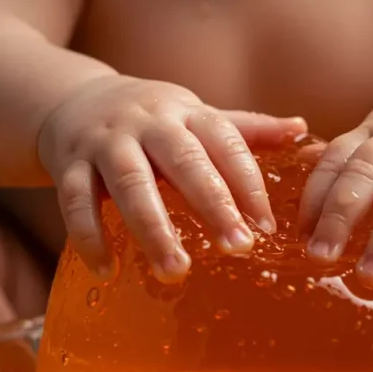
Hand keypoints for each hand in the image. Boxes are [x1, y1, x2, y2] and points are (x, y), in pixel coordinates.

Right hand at [37, 77, 305, 281]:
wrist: (71, 100)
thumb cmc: (152, 120)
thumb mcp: (196, 116)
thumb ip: (246, 130)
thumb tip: (303, 128)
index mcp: (186, 113)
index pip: (225, 143)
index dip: (247, 183)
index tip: (266, 226)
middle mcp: (147, 123)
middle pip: (183, 162)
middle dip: (212, 206)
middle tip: (238, 248)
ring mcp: (105, 142)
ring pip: (129, 184)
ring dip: (153, 229)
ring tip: (175, 271)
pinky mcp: (68, 163)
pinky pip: (74, 200)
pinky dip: (89, 236)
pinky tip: (107, 271)